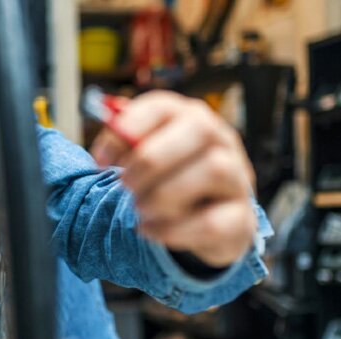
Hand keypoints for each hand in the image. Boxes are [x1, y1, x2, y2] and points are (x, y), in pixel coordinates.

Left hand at [90, 91, 257, 267]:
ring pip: (214, 170)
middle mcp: (220, 141)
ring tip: (140, 208)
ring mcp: (237, 178)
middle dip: (151, 160)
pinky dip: (172, 230)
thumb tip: (101, 155)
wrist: (210, 219)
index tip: (100, 160)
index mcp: (189, 118)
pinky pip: (212, 222)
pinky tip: (149, 229)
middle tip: (125, 185)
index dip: (128, 129)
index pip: (163, 106)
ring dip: (164, 194)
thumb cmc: (170, 180)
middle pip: (200, 129)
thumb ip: (123, 147)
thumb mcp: (146, 158)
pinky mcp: (240, 218)